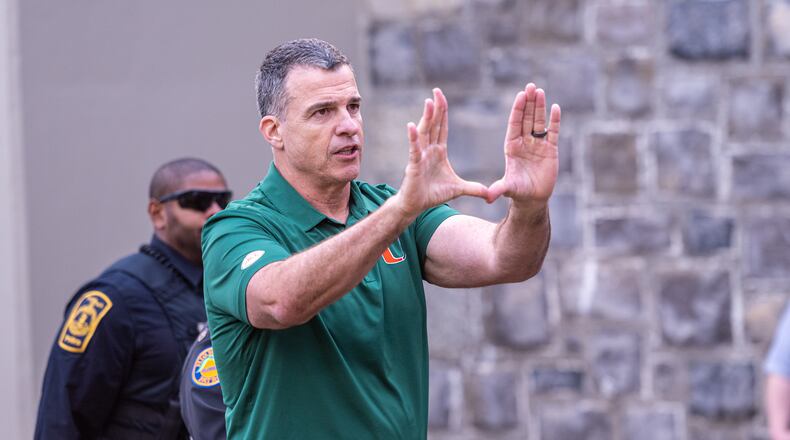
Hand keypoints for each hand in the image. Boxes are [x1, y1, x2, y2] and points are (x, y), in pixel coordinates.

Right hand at [395, 88, 488, 217]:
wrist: (416, 206)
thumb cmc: (432, 194)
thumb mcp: (458, 189)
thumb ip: (473, 189)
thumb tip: (489, 194)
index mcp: (438, 152)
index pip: (441, 128)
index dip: (443, 113)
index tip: (442, 97)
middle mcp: (428, 150)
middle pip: (433, 125)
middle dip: (435, 108)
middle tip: (436, 91)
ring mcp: (420, 157)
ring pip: (424, 133)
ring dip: (426, 117)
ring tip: (428, 102)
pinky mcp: (414, 166)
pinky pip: (414, 150)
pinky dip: (413, 138)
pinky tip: (411, 126)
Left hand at [486, 83, 560, 204]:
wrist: (533, 198)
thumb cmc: (518, 191)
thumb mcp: (508, 189)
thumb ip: (499, 189)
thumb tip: (487, 198)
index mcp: (512, 146)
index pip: (515, 124)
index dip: (518, 110)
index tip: (521, 96)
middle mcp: (524, 142)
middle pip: (527, 118)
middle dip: (529, 103)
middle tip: (531, 86)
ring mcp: (538, 144)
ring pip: (539, 122)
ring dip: (540, 107)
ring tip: (540, 91)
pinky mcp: (551, 149)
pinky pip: (553, 132)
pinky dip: (555, 121)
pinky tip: (555, 108)